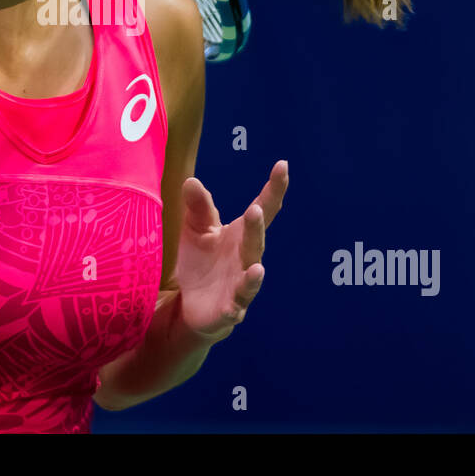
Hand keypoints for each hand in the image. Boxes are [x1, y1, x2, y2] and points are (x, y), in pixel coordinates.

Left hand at [171, 160, 288, 343]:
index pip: (264, 209)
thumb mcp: (196, 230)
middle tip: (256, 210)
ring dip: (254, 275)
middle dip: (257, 228)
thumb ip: (198, 207)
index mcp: (242, 235)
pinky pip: (235, 309)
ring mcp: (240, 286)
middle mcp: (247, 258)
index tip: (283, 165)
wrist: (193, 303)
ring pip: (251, 280)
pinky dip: (235, 308)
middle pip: (256, 242)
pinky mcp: (228, 310)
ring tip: (257, 268)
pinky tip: (234, 308)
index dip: (274, 188)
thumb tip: (191, 181)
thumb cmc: (202, 261)